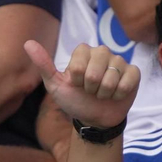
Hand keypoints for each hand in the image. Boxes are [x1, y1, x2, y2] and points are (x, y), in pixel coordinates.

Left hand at [24, 41, 139, 131]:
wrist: (95, 118)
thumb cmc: (75, 100)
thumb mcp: (55, 85)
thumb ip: (43, 64)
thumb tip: (27, 42)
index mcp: (83, 51)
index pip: (78, 65)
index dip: (77, 81)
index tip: (77, 85)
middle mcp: (102, 52)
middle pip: (95, 71)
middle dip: (91, 88)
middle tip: (91, 91)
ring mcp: (119, 61)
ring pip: (112, 78)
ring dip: (105, 93)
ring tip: (103, 94)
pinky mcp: (133, 72)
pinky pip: (128, 80)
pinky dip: (120, 93)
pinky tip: (116, 95)